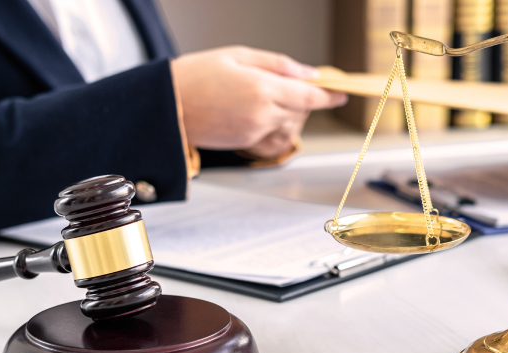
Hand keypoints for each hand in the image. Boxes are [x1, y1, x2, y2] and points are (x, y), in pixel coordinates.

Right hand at [170, 46, 347, 158]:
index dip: (329, 95)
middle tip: (295, 86)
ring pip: (290, 124)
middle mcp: (262, 113)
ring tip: (270, 97)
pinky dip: (277, 127)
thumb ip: (276, 64)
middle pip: (302, 110)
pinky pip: (274, 137)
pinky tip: (263, 115)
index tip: (342, 93)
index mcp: (262, 87)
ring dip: (290, 113)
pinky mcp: (245, 143)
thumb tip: (307, 73)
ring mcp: (254, 131)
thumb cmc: (195, 75)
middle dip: (305, 98)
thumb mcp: (238, 55)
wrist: (166, 106)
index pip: (309, 95)